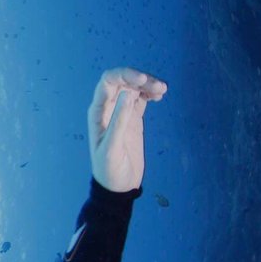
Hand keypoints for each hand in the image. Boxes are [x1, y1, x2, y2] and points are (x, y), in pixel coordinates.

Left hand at [87, 67, 167, 192]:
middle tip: (160, 87)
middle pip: (121, 81)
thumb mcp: (113, 148)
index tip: (145, 80)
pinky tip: (159, 96)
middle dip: (140, 78)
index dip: (125, 75)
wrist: (118, 186)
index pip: (108, 82)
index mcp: (98, 112)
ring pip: (132, 88)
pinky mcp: (132, 120)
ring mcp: (120, 113)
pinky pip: (140, 99)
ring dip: (147, 84)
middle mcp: (107, 108)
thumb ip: (119, 121)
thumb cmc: (110, 170)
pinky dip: (149, 93)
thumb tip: (128, 93)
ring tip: (163, 90)